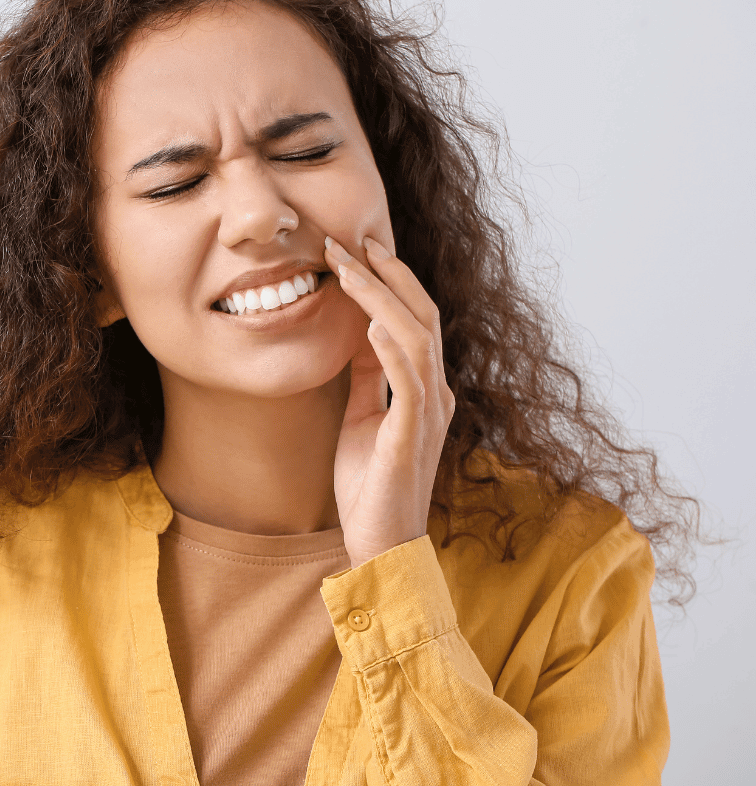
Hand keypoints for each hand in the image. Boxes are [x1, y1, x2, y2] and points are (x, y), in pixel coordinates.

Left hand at [324, 235, 454, 567]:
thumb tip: (358, 334)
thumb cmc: (370, 486)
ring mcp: (427, 414)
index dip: (390, 280)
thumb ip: (367, 378)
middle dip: (387, 274)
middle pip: (421, 316)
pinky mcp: (410, 436)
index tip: (358, 248)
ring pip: (416, 338)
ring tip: (351, 268)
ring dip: (382, 298)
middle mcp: (435, 394)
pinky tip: (371, 322)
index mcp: (424, 389)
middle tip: (352, 240)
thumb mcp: (361, 418)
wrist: (380, 544)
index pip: (414, 319)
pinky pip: (408, 383)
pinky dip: (391, 348)